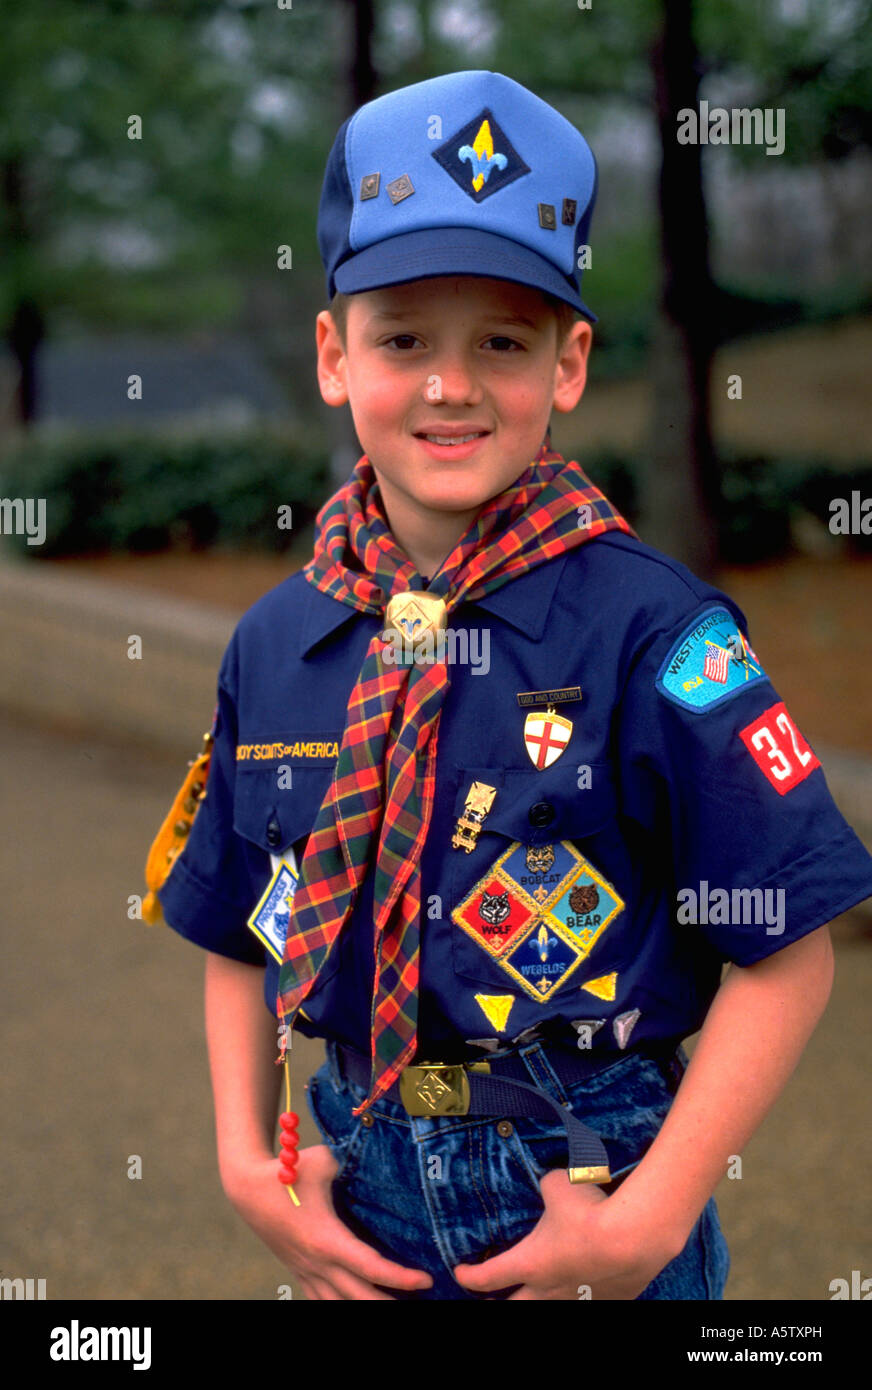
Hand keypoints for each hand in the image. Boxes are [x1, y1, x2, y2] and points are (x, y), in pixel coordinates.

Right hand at [225, 1143, 433, 1299]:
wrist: (247, 1188)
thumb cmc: (288, 1171)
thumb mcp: (325, 1161)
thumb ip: (353, 1165)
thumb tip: (377, 1164)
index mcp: (327, 1239)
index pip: (371, 1267)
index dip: (401, 1277)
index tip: (426, 1278)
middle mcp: (318, 1262)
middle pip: (360, 1296)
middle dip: (390, 1302)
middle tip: (420, 1299)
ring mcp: (306, 1270)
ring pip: (338, 1305)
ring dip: (366, 1307)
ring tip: (392, 1303)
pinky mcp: (298, 1270)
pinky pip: (321, 1299)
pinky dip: (340, 1305)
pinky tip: (356, 1303)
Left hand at [453, 1169, 678, 1299]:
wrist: (634, 1237)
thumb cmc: (588, 1210)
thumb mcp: (556, 1184)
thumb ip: (546, 1187)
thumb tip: (550, 1186)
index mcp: (530, 1263)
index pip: (489, 1277)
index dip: (470, 1276)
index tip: (460, 1273)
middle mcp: (549, 1290)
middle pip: (515, 1308)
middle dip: (499, 1305)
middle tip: (492, 1299)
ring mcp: (580, 1300)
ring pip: (552, 1309)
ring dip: (540, 1300)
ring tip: (538, 1294)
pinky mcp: (609, 1300)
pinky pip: (589, 1302)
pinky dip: (582, 1296)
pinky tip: (586, 1287)